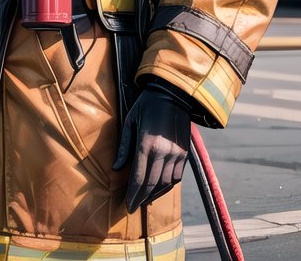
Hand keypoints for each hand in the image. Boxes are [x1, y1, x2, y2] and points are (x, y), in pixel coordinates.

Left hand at [112, 83, 191, 211]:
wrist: (174, 94)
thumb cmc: (147, 105)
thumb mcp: (130, 121)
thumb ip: (124, 146)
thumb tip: (115, 168)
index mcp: (147, 144)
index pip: (138, 178)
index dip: (132, 195)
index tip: (127, 205)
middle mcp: (163, 152)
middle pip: (151, 184)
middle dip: (141, 198)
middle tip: (133, 206)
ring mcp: (176, 153)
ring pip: (166, 184)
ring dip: (155, 195)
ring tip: (144, 200)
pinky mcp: (185, 153)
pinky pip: (177, 177)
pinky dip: (167, 186)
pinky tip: (159, 188)